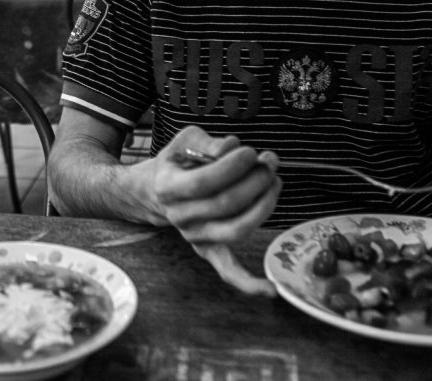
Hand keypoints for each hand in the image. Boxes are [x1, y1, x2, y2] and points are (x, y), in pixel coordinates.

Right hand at [153, 127, 280, 294]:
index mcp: (168, 187)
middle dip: (256, 180)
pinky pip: (227, 271)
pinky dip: (248, 284)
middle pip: (225, 204)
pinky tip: (271, 290)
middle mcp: (179, 216)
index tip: (251, 152)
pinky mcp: (208, 250)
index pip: (204, 181)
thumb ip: (208, 142)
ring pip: (236, 229)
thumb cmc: (178, 162)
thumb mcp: (185, 140)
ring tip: (274, 181)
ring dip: (264, 205)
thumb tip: (232, 148)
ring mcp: (194, 236)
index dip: (233, 167)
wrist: (156, 190)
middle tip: (270, 162)